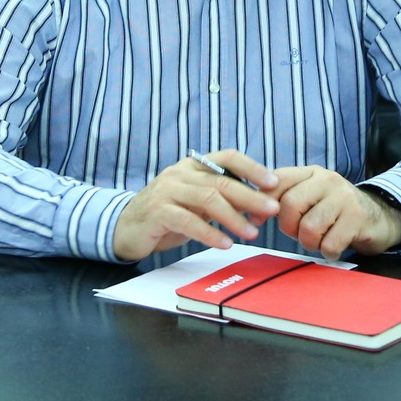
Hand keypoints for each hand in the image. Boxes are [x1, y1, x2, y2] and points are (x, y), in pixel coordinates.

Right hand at [112, 150, 280, 260]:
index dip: (252, 168)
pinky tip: (225, 243)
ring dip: (234, 217)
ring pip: (207, 199)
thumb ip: (223, 200)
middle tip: (272, 210)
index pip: (227, 157)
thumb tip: (260, 207)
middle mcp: (180, 173)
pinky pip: (188, 221)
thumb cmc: (168, 214)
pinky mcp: (157, 212)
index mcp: (193, 166)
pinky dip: (209, 233)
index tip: (274, 183)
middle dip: (250, 196)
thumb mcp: (197, 203)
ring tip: (252, 232)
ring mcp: (167, 191)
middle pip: (221, 181)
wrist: (126, 227)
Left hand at [268, 166, 400, 258]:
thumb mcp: (311, 197)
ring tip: (319, 241)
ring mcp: (344, 197)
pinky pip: (330, 243)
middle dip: (289, 228)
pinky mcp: (358, 217)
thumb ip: (283, 199)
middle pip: (290, 205)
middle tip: (299, 234)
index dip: (262, 202)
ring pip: (309, 227)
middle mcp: (327, 180)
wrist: (379, 217)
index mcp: (311, 173)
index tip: (258, 220)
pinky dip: (328, 252)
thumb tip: (250, 211)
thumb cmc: (335, 211)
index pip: (278, 180)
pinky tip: (334, 247)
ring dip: (310, 243)